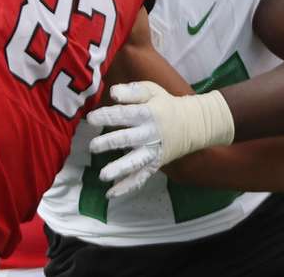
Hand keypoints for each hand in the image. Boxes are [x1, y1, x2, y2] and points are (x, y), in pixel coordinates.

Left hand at [88, 81, 232, 197]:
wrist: (192, 124)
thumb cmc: (164, 105)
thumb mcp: (152, 91)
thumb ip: (132, 91)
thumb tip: (112, 93)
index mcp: (148, 113)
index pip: (125, 114)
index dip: (108, 116)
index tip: (91, 118)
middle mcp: (150, 134)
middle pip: (128, 139)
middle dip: (110, 143)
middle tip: (93, 146)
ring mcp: (153, 151)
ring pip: (136, 162)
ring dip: (120, 168)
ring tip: (103, 175)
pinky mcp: (154, 164)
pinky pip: (141, 177)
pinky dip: (128, 186)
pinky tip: (111, 194)